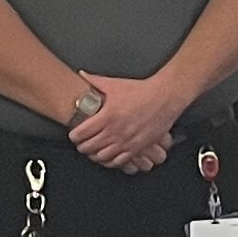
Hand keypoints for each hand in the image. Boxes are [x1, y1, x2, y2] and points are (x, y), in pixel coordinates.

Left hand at [65, 73, 181, 172]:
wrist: (164, 98)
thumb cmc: (140, 91)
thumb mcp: (114, 84)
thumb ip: (95, 81)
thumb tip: (82, 74)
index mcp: (107, 116)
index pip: (81, 133)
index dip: (74, 136)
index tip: (73, 135)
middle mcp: (115, 132)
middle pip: (89, 147)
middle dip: (82, 146)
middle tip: (81, 143)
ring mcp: (126, 142)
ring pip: (102, 157)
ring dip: (94, 155)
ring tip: (93, 150)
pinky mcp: (136, 148)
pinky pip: (118, 162)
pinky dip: (110, 161)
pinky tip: (108, 156)